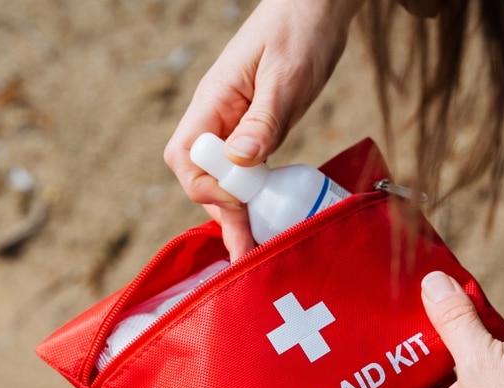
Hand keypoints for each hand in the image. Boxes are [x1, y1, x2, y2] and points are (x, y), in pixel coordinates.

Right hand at [164, 0, 363, 259]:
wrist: (317, 6)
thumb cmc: (300, 29)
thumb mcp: (287, 75)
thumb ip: (264, 118)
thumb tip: (242, 160)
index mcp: (214, 100)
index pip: (187, 157)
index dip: (208, 188)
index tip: (241, 203)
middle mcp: (217, 116)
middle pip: (199, 175)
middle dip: (220, 211)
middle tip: (246, 247)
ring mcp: (235, 125)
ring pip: (220, 177)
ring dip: (234, 212)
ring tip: (252, 246)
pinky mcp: (255, 130)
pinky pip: (243, 171)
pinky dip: (251, 196)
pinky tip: (265, 215)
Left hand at [326, 271, 503, 387]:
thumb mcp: (485, 360)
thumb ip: (454, 320)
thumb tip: (429, 282)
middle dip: (358, 382)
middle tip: (329, 354)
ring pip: (414, 387)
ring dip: (398, 362)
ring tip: (376, 327)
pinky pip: (445, 376)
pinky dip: (435, 354)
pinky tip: (434, 324)